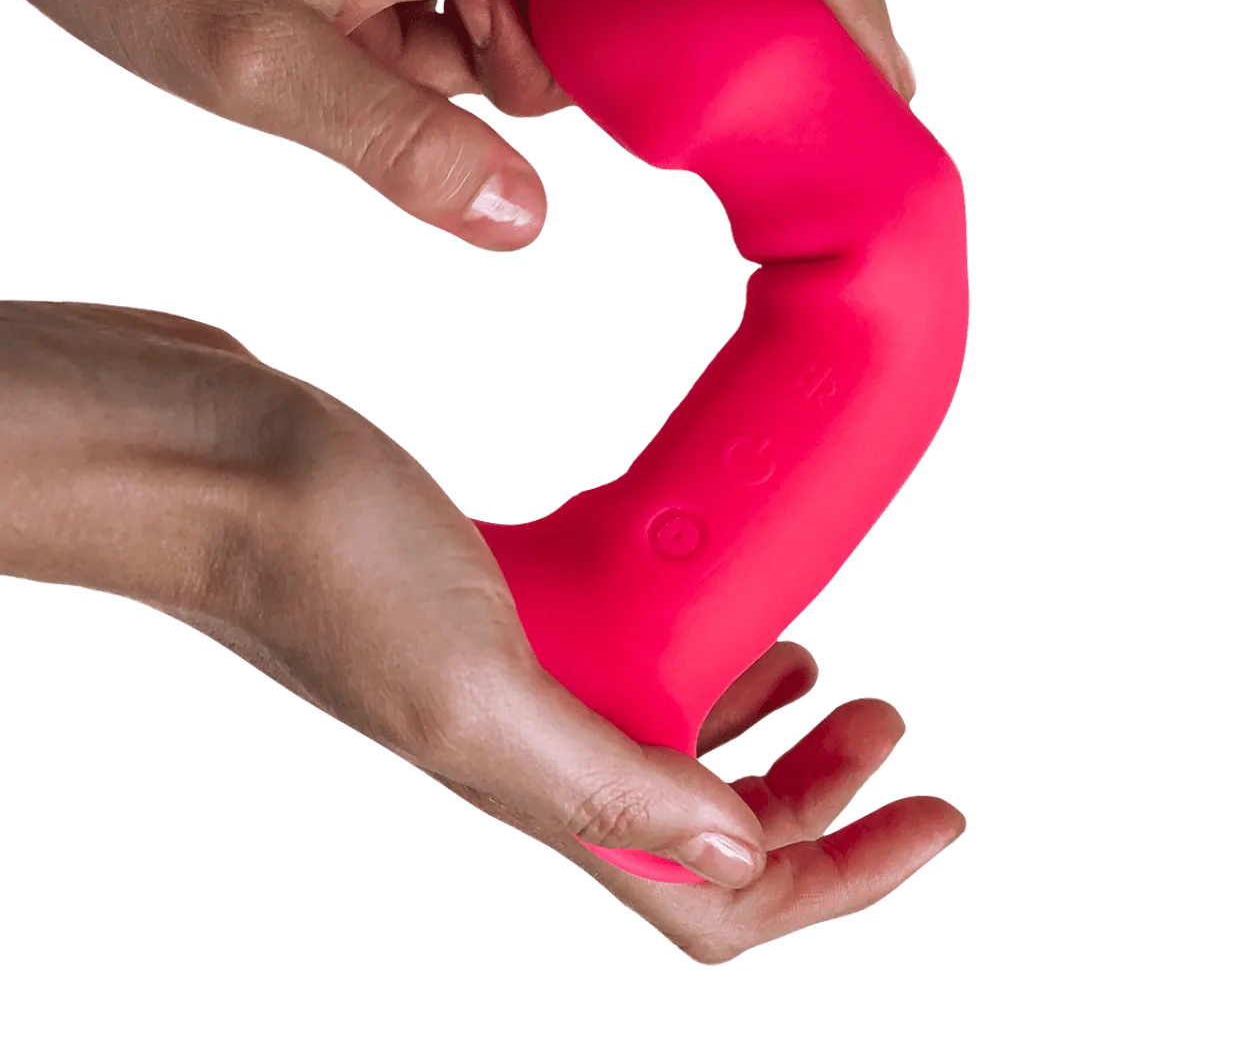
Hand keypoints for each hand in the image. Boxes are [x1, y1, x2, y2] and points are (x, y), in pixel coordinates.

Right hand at [0, 302, 963, 957]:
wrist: (218, 459)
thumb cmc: (323, 563)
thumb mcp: (477, 692)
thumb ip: (605, 783)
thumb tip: (736, 855)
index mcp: (548, 790)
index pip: (721, 897)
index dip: (843, 874)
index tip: (936, 814)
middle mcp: (543, 748)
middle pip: (716, 825)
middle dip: (823, 799)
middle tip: (892, 725)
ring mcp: (528, 675)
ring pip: (678, 740)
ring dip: (768, 727)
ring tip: (835, 678)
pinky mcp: (514, 599)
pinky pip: (633, 650)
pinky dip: (700, 643)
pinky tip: (729, 598)